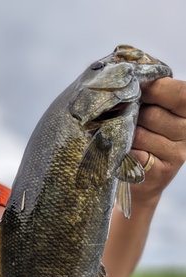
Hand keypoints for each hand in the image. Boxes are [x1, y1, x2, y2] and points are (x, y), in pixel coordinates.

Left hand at [131, 77, 185, 202]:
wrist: (136, 177)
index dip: (155, 89)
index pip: (180, 94)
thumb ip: (148, 90)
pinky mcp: (161, 173)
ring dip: (125, 135)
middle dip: (133, 115)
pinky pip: (136, 155)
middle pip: (154, 115)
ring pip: (141, 135)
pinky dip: (124, 152)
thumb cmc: (140, 134)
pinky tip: (124, 153)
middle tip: (125, 119)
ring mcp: (177, 154)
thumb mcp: (150, 107)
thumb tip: (132, 72)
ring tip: (124, 138)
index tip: (136, 88)